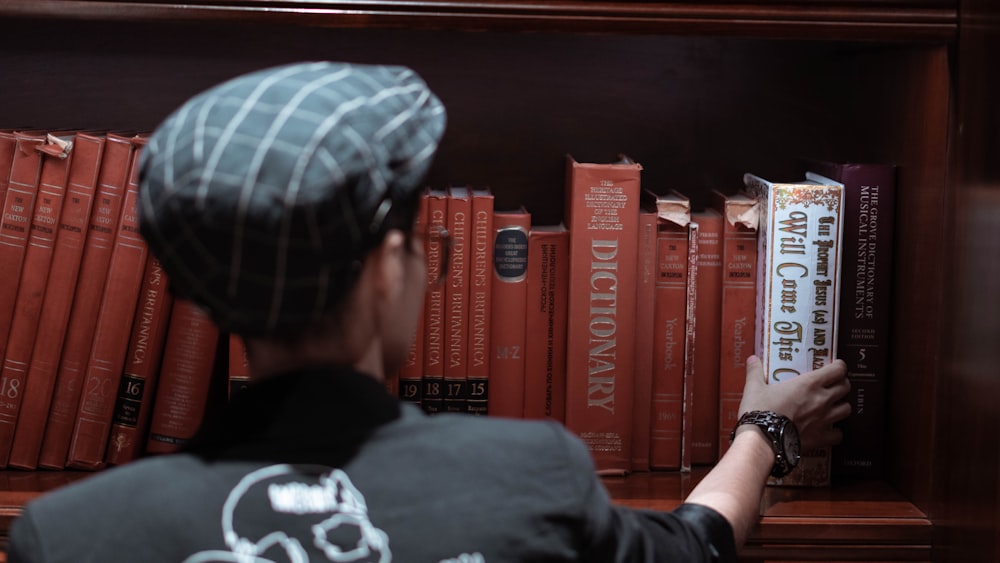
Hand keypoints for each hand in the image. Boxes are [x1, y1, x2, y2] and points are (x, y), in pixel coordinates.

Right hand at [736, 356, 850, 449]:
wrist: (762, 439)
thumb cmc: (760, 411)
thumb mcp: (754, 388)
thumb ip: (755, 372)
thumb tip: (752, 359)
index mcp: (808, 383)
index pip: (837, 370)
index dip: (839, 366)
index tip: (835, 366)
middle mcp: (821, 400)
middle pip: (845, 387)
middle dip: (841, 384)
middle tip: (832, 385)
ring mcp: (824, 419)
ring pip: (846, 409)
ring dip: (841, 406)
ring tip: (832, 406)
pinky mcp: (822, 437)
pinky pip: (839, 434)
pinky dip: (836, 432)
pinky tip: (827, 430)